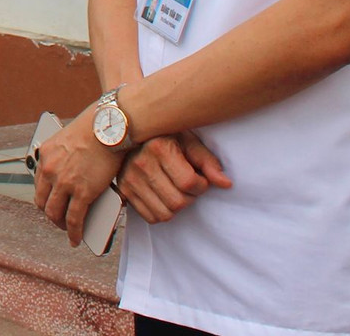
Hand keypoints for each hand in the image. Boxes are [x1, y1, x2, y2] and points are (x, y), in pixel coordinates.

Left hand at [32, 107, 126, 246]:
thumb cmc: (98, 128)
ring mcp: (64, 183)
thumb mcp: (71, 140)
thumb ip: (68, 158)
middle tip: (58, 220)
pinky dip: (74, 233)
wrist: (110, 125)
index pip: (39, 183)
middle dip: (50, 213)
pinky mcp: (82, 193)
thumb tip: (76, 173)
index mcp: (46, 155)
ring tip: (68, 231)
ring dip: (60, 226)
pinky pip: (73, 220)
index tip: (51, 203)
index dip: (45, 197)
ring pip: (54, 213)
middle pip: (42, 201)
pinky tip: (77, 238)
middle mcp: (50, 169)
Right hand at [117, 131, 231, 224]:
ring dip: (176, 206)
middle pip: (177, 202)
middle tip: (188, 184)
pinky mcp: (124, 190)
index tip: (200, 178)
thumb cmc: (165, 136)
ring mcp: (130, 179)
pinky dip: (161, 211)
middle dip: (190, 197)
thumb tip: (225, 183)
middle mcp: (141, 164)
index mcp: (159, 148)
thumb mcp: (188, 141)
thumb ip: (207, 162)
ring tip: (175, 189)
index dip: (201, 185)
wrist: (132, 132)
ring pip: (165, 214)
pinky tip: (162, 195)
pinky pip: (150, 217)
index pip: (188, 183)